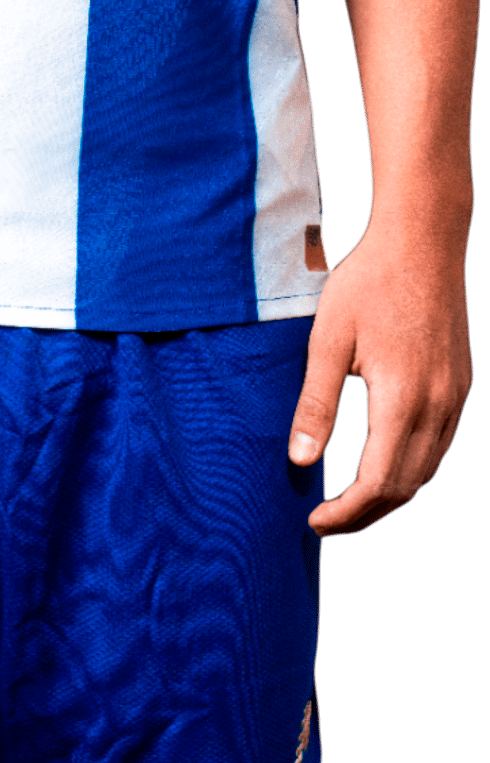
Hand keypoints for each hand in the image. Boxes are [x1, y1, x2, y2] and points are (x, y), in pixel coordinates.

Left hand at [287, 220, 472, 535]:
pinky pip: (439, 446)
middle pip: (407, 487)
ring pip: (427, 470)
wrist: (423, 240)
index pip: (378, 483)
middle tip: (327, 522)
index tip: (315, 521)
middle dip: (367, 514)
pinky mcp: (460, 386)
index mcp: (403, 398)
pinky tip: (382, 463)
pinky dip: (411, 468)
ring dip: (390, 495)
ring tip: (350, 502)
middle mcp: (438, 406)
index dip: (347, 513)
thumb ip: (317, 403)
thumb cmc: (369, 282)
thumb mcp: (328, 338)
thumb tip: (302, 462)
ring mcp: (455, 397)